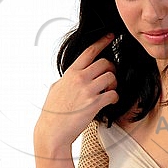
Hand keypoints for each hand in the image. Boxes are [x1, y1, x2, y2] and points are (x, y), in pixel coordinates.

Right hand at [34, 33, 118, 152]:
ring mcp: (87, 90)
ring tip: (108, 91)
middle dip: (111, 69)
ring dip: (113, 84)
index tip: (110, 36)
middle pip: (105, 63)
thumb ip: (67, 79)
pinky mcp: (94, 103)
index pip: (89, 51)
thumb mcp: (56, 89)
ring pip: (111, 77)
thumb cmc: (53, 113)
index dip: (102, 41)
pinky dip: (114, 97)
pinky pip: (113, 94)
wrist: (52, 131)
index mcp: (71, 73)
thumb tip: (72, 76)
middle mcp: (79, 78)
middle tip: (109, 77)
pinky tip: (109, 102)